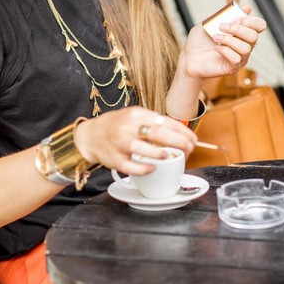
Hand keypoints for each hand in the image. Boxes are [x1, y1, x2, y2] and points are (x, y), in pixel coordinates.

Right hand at [73, 106, 197, 174]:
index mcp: (136, 115)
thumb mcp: (134, 116)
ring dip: (159, 153)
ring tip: (171, 155)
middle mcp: (127, 127)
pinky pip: (130, 166)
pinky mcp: (114, 160)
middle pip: (156, 133)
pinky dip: (143, 168)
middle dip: (178, 142)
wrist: (89, 136)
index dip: (182, 131)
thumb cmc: (117, 126)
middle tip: (189, 149)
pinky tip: (153, 168)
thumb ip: (153, 122)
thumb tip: (180, 132)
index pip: (164, 121)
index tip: (193, 139)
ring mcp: (119, 144)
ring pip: (141, 148)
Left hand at [180, 5, 266, 79]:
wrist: (188, 56)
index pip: (259, 26)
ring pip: (246, 48)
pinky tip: (216, 48)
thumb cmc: (200, 39)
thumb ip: (227, 14)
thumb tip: (248, 7)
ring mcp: (240, 58)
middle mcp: (245, 45)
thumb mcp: (211, 22)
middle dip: (238, 29)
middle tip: (222, 26)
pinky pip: (237, 58)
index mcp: (242, 33)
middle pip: (254, 36)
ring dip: (229, 40)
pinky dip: (225, 50)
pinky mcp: (233, 68)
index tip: (235, 18)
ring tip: (215, 37)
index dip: (251, 21)